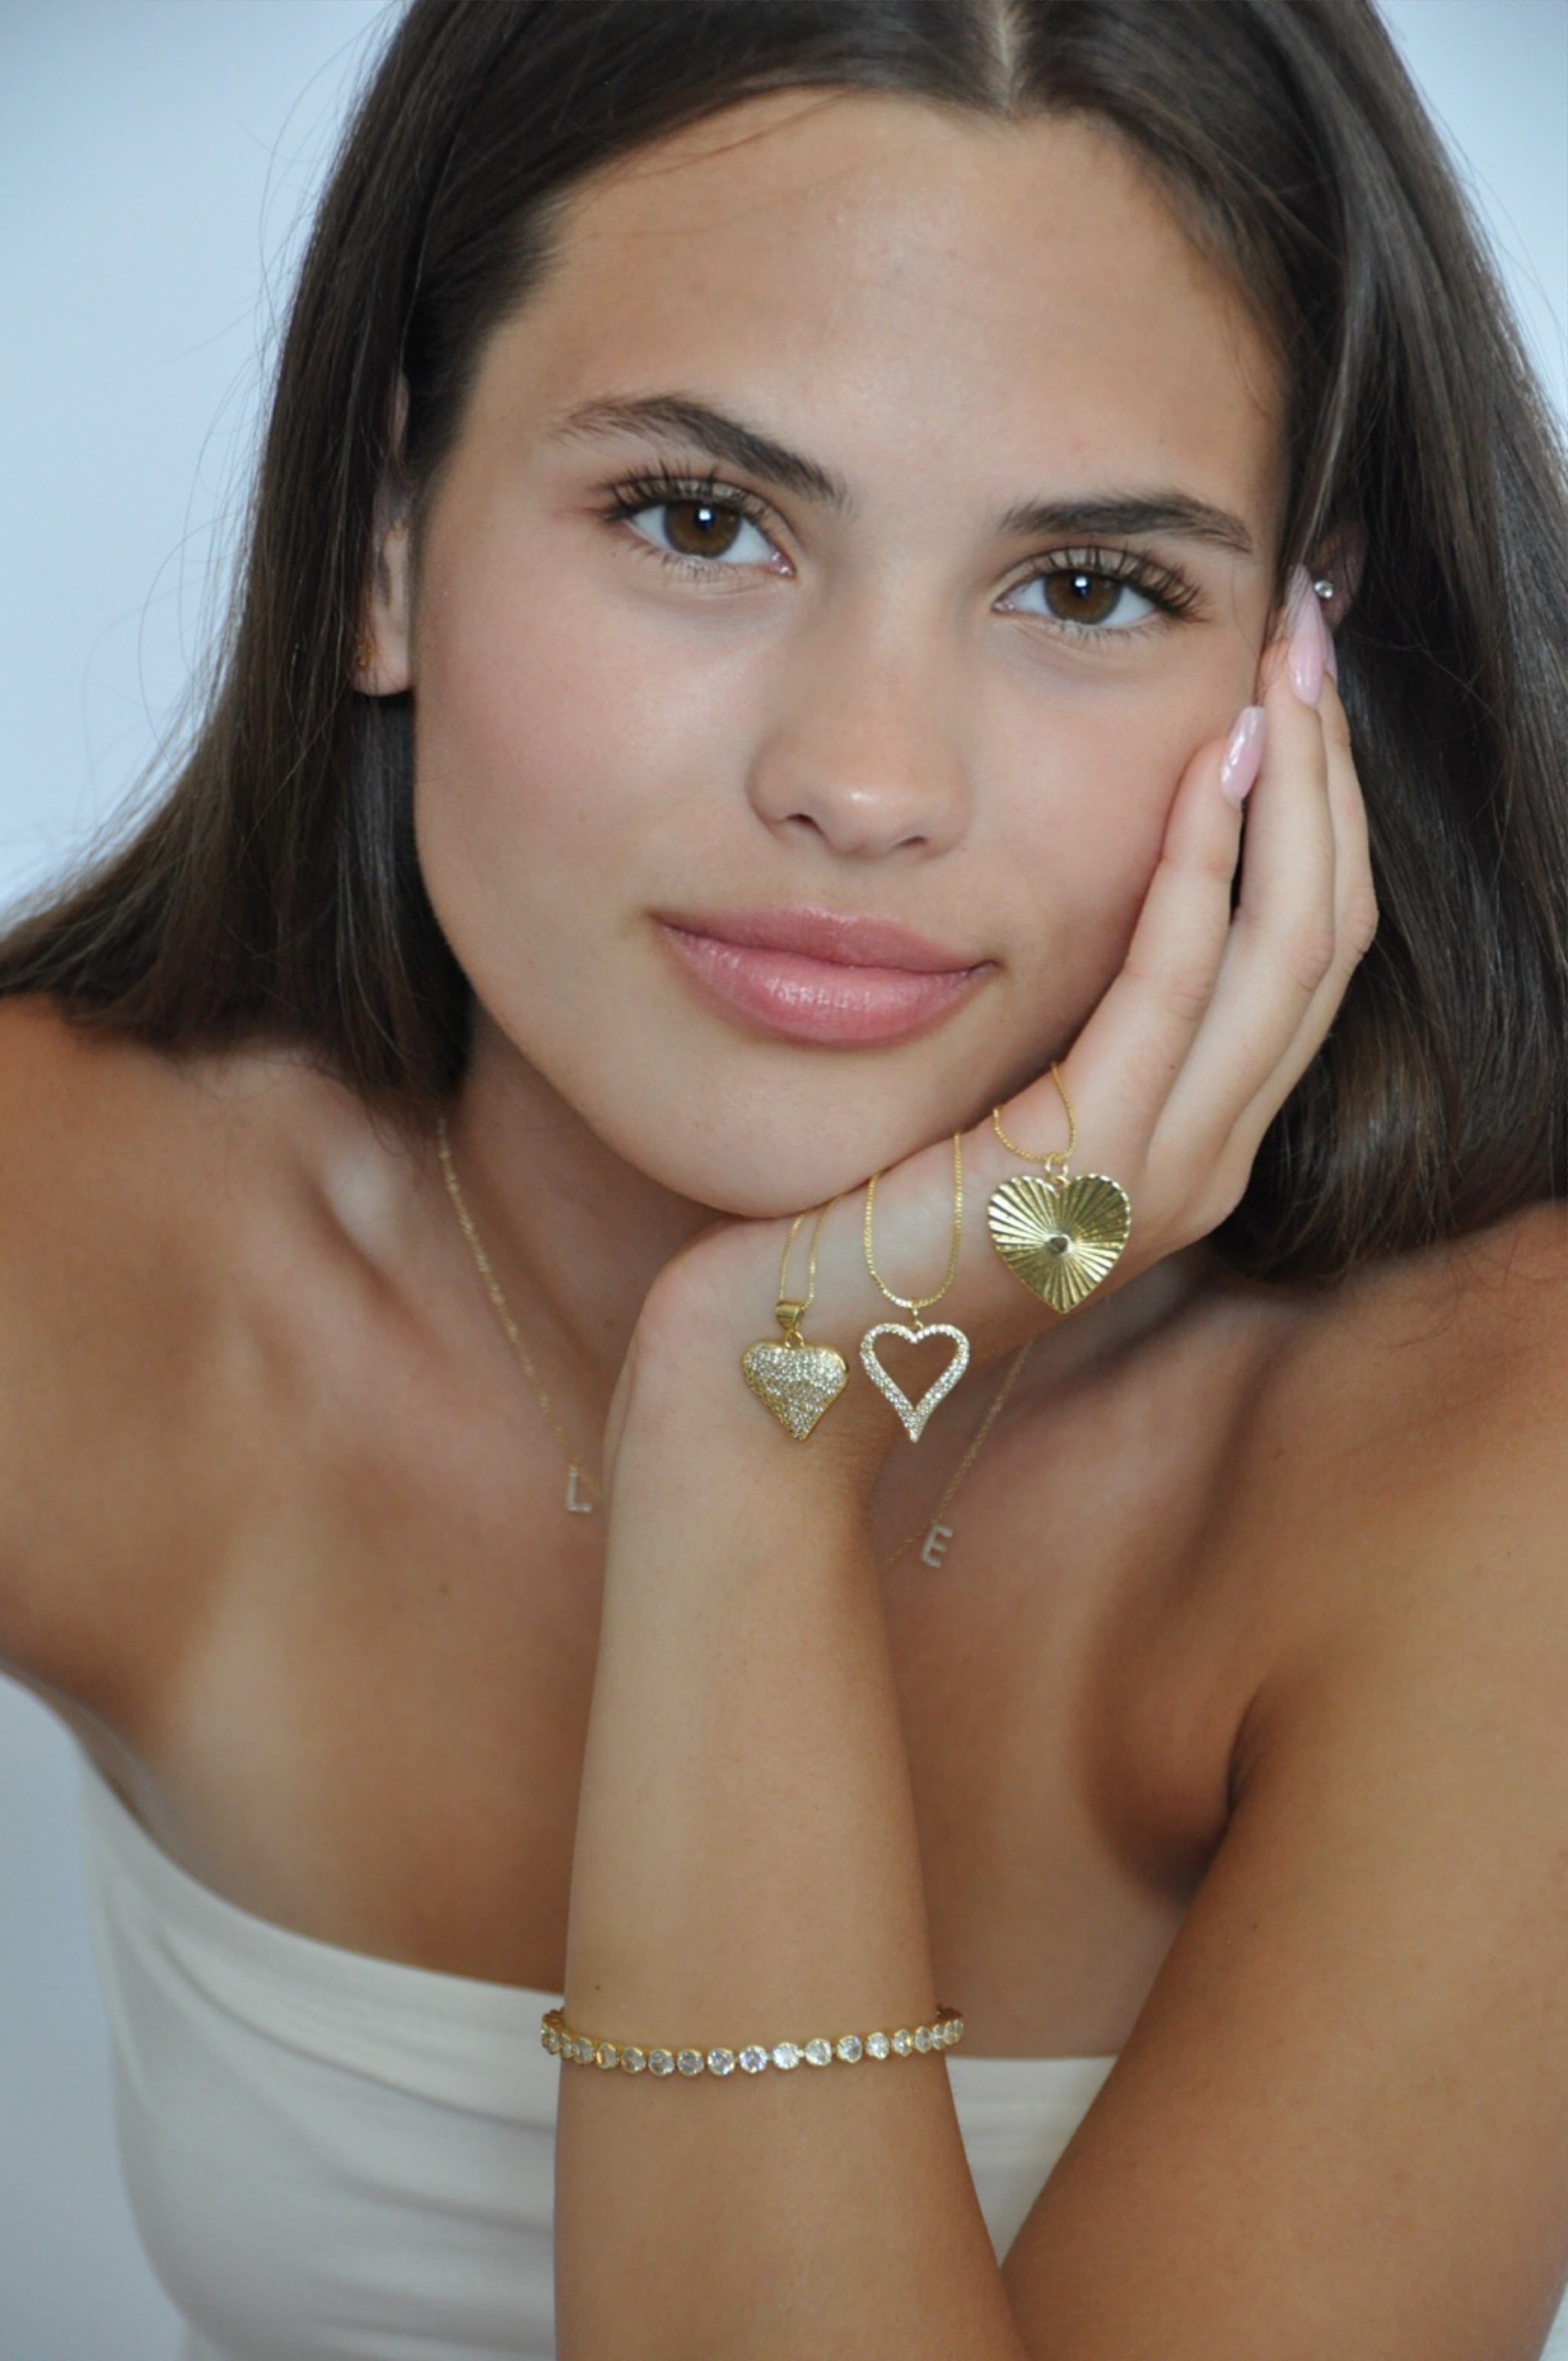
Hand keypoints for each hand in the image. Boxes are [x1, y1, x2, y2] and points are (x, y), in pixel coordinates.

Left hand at [614, 579, 1374, 1479]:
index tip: (1293, 688)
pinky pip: (1170, 992)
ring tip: (1276, 664)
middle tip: (1308, 634)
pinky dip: (1197, 874)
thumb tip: (1054, 903)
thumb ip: (1048, 1040)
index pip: (1301, 959)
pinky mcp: (1078, 1174)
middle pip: (1325, 939)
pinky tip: (1198, 773)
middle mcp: (1200, 1167)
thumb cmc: (848, 1235)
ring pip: (1288, 952)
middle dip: (1329, 777)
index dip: (1320, 817)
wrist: (769, 1373)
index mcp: (1184, 1150)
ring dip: (1294, 795)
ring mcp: (1153, 1180)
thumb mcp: (978, 1122)